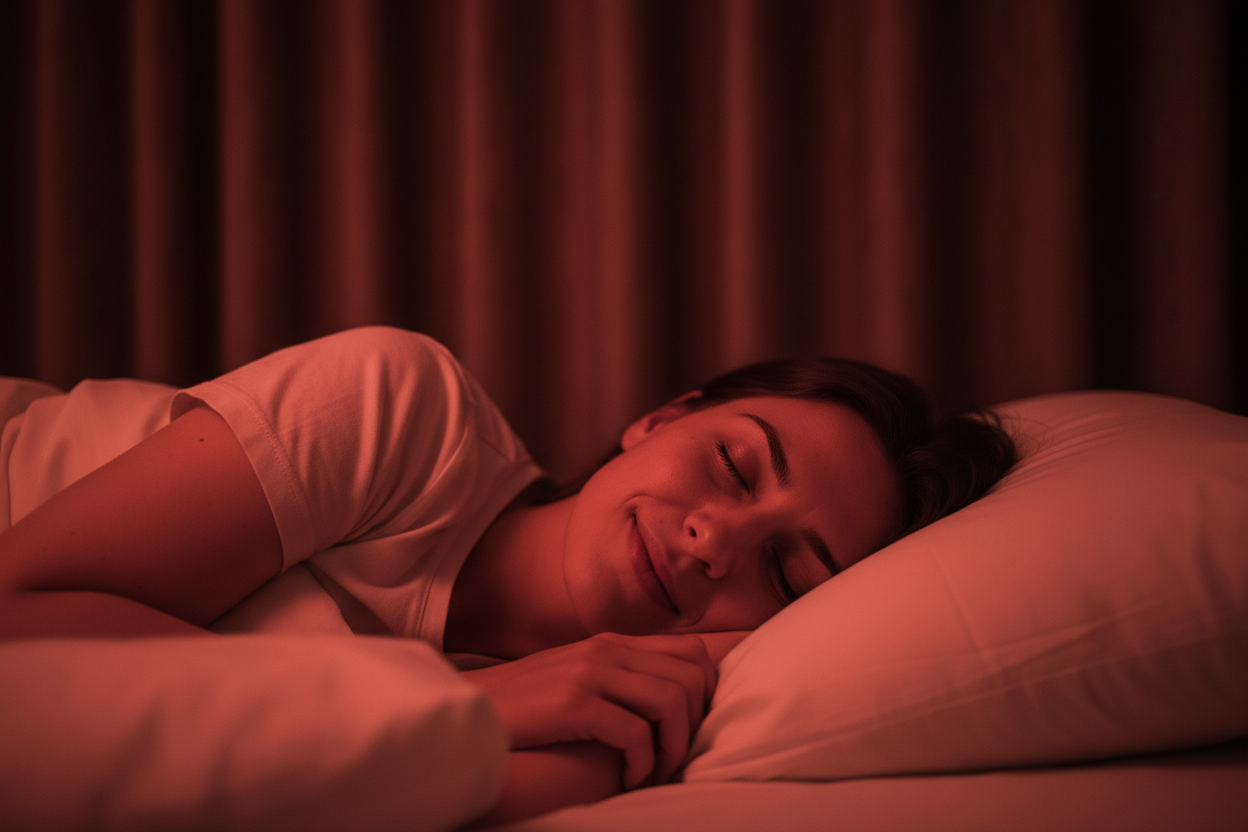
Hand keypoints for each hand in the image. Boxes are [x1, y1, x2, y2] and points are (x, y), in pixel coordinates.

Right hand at [461, 633, 717, 787]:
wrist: (466, 713)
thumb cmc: (524, 708)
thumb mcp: (575, 678)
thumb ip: (616, 679)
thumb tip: (664, 704)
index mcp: (611, 643)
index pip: (691, 653)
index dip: (706, 693)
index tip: (688, 729)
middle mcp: (606, 650)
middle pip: (691, 676)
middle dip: (694, 724)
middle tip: (672, 757)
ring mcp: (590, 673)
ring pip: (671, 701)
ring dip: (672, 746)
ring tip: (653, 771)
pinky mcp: (574, 703)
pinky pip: (635, 733)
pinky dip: (642, 764)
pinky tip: (627, 778)